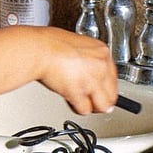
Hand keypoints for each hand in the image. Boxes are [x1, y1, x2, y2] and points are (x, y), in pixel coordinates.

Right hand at [0, 26, 117, 114]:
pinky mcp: (79, 93)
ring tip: (84, 103)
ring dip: (93, 107)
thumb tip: (87, 68)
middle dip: (102, 100)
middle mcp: (101, 66)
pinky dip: (77, 108)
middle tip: (93, 101)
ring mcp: (92, 81)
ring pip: (104, 106)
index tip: (100, 90)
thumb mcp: (77, 44)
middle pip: (112, 94)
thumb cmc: (50, 43)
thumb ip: (88, 58)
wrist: (39, 48)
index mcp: (102, 52)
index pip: (113, 76)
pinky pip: (85, 109)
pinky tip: (72, 102)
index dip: (104, 85)